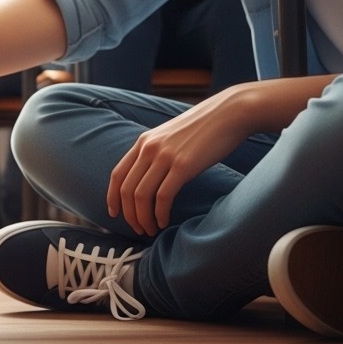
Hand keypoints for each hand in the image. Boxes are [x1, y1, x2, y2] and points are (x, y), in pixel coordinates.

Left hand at [106, 83, 257, 235]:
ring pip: (141, 195)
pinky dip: (160, 213)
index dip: (112, 197)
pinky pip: (163, 196)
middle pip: (127, 189)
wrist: (229, 113)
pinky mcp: (183, 165)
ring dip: (143, 218)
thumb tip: (152, 175)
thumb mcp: (171, 136)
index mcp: (143, 142)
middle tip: (138, 229)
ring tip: (151, 230)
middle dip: (129, 214)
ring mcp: (165, 156)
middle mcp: (149, 148)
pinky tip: (164, 222)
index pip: (117, 174)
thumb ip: (158, 152)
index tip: (114, 213)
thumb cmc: (205, 128)